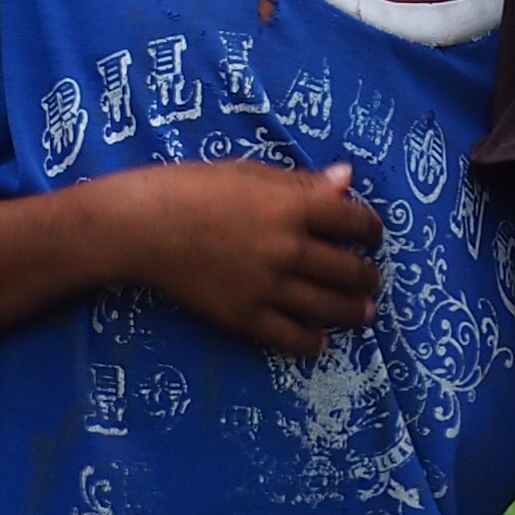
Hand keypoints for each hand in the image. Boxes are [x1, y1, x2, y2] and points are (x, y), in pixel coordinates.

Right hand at [120, 159, 381, 354]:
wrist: (142, 227)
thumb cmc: (192, 188)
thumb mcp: (249, 174)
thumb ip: (301, 183)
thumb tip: (347, 179)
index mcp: (291, 208)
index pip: (352, 221)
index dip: (371, 229)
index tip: (373, 235)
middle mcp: (287, 250)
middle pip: (347, 269)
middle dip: (367, 276)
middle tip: (372, 279)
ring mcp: (267, 287)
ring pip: (327, 307)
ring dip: (352, 311)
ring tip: (364, 312)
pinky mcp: (244, 317)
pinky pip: (290, 336)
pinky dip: (312, 341)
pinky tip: (320, 340)